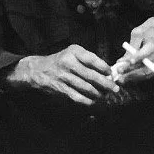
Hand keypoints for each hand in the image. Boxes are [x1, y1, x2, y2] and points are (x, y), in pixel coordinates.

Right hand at [4, 45, 120, 104]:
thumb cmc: (61, 60)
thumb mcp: (73, 53)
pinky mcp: (61, 89)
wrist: (39, 70)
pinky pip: (78, 96)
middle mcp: (68, 63)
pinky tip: (94, 101)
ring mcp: (64, 77)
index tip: (111, 74)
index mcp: (74, 52)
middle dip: (106, 84)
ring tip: (106, 95)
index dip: (104, 68)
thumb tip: (107, 72)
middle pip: (91, 76)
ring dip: (99, 93)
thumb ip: (89, 60)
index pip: (93, 60)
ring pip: (86, 88)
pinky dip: (88, 100)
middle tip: (115, 88)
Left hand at [113, 13, 153, 84]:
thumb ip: (132, 45)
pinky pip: (151, 73)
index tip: (123, 64)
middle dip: (130, 72)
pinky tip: (132, 77)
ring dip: (135, 77)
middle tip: (118, 74)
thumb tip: (123, 59)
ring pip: (148, 72)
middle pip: (145, 66)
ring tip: (123, 79)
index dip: (133, 60)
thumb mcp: (140, 30)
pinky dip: (141, 76)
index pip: (144, 54)